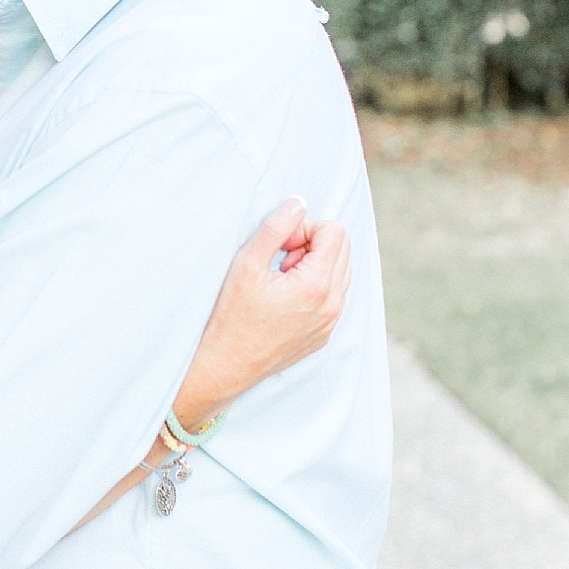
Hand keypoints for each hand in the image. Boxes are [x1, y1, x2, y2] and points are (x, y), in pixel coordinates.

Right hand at [176, 199, 351, 422]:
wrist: (225, 365)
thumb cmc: (231, 315)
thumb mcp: (247, 264)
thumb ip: (276, 228)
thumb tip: (299, 204)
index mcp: (317, 285)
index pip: (335, 231)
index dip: (306, 228)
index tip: (281, 245)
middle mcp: (332, 305)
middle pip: (343, 249)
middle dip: (312, 244)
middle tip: (280, 259)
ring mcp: (330, 323)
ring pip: (341, 272)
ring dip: (315, 265)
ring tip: (281, 278)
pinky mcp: (324, 335)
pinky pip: (334, 296)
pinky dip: (316, 286)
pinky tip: (284, 298)